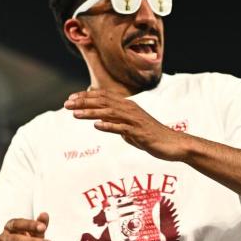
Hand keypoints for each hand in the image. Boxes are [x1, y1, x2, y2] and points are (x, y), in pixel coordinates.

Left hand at [64, 90, 187, 160]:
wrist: (174, 144)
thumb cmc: (152, 137)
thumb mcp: (131, 128)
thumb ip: (117, 124)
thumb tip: (102, 123)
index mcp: (128, 106)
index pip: (103, 97)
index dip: (86, 96)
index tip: (70, 98)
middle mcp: (130, 110)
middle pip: (103, 102)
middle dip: (83, 102)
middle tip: (66, 104)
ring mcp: (135, 120)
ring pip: (109, 113)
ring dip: (91, 113)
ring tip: (75, 114)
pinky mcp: (140, 132)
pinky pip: (122, 128)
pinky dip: (109, 126)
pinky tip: (97, 126)